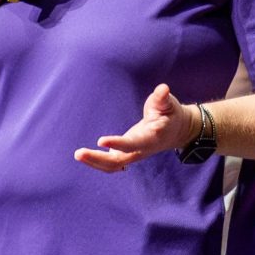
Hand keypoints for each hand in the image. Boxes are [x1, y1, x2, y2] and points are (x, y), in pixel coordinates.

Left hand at [73, 84, 198, 172]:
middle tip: (78, 153)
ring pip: (113, 166)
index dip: (118, 143)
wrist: (176, 131)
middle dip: (98, 159)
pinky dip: (98, 163)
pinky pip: (112, 164)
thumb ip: (162, 98)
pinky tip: (85, 156)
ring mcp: (134, 154)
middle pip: (118, 161)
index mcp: (151, 137)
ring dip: (95, 162)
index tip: (100, 141)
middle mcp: (142, 150)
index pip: (133, 143)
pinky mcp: (129, 154)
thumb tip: (163, 89)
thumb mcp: (168, 103)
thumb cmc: (170, 113)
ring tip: (78, 154)